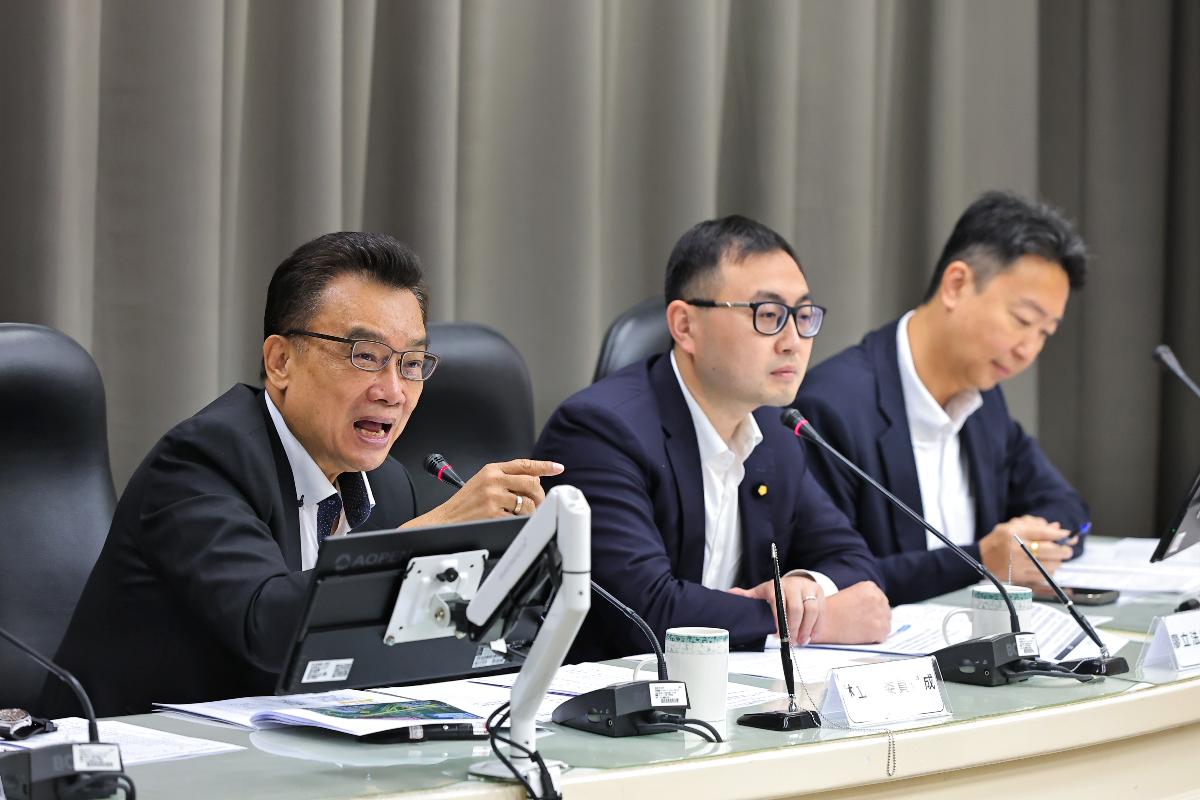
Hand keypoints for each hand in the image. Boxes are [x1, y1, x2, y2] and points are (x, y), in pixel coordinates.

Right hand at [402, 458, 563, 527]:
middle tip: (539, 501)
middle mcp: (493, 480)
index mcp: (491, 469)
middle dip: (539, 494)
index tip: (557, 467)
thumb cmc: (464, 503)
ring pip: (527, 502)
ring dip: (530, 510)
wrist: (445, 518)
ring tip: (523, 514)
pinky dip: (519, 520)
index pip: (523, 464)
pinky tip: (511, 520)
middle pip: (531, 482)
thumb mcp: (482, 481)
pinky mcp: (493, 513)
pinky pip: (518, 517)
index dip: (544, 466)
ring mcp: (493, 497)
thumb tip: (533, 479)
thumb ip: (505, 477)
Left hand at [728, 575, 824, 644]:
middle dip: (793, 628)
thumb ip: (747, 596)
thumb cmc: (777, 592)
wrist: (796, 583)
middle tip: (791, 642)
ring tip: (801, 641)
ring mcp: (808, 587)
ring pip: (811, 610)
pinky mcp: (819, 592)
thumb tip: (730, 594)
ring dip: (807, 629)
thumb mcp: (761, 593)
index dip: (778, 619)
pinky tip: (811, 635)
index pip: (776, 600)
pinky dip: (817, 626)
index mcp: (776, 584)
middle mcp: (793, 584)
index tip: (777, 634)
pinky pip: (821, 611)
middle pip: (796, 608)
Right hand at [810, 581, 890, 643]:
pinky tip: (861, 635)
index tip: (862, 613)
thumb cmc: (832, 611)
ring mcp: (880, 614)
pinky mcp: (879, 629)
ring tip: (859, 628)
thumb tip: (879, 609)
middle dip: (876, 617)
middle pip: (885, 610)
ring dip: (876, 628)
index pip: (880, 598)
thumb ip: (867, 598)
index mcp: (870, 587)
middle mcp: (877, 598)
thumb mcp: (851, 594)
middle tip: (861, 623)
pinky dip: (874, 638)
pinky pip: (883, 635)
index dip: (872, 608)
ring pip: (886, 623)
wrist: (822, 624)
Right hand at [979, 515, 1077, 586]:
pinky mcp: (1020, 577)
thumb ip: (1035, 524)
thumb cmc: (999, 540)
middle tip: (1067, 550)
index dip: (1060, 534)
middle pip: (1051, 550)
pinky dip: (1049, 573)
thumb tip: (1057, 527)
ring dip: (1057, 562)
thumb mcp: (1013, 526)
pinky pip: (1043, 577)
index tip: (1069, 535)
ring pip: (1050, 565)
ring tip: (1056, 559)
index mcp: (1015, 533)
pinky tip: (1048, 568)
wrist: (981, 559)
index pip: (1044, 533)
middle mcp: (1017, 548)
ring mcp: (1019, 565)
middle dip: (1064, 550)